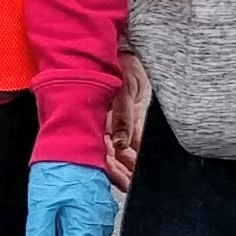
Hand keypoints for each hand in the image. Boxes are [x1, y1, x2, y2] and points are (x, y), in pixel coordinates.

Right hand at [104, 50, 149, 190]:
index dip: (109, 170)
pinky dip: (136, 151)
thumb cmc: (117, 63)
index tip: (121, 183)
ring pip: (120, 151)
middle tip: (131, 187)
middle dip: (119, 173)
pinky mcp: (128, 116)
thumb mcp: (121, 91)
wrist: (127, 48)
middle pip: (109, 156)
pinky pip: (132, 139)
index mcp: (94, 119)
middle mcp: (101, 124)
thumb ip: (122, 118)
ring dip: (128, 165)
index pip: (99, 152)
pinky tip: (142, 162)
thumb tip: (122, 144)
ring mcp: (115, 121)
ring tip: (138, 180)